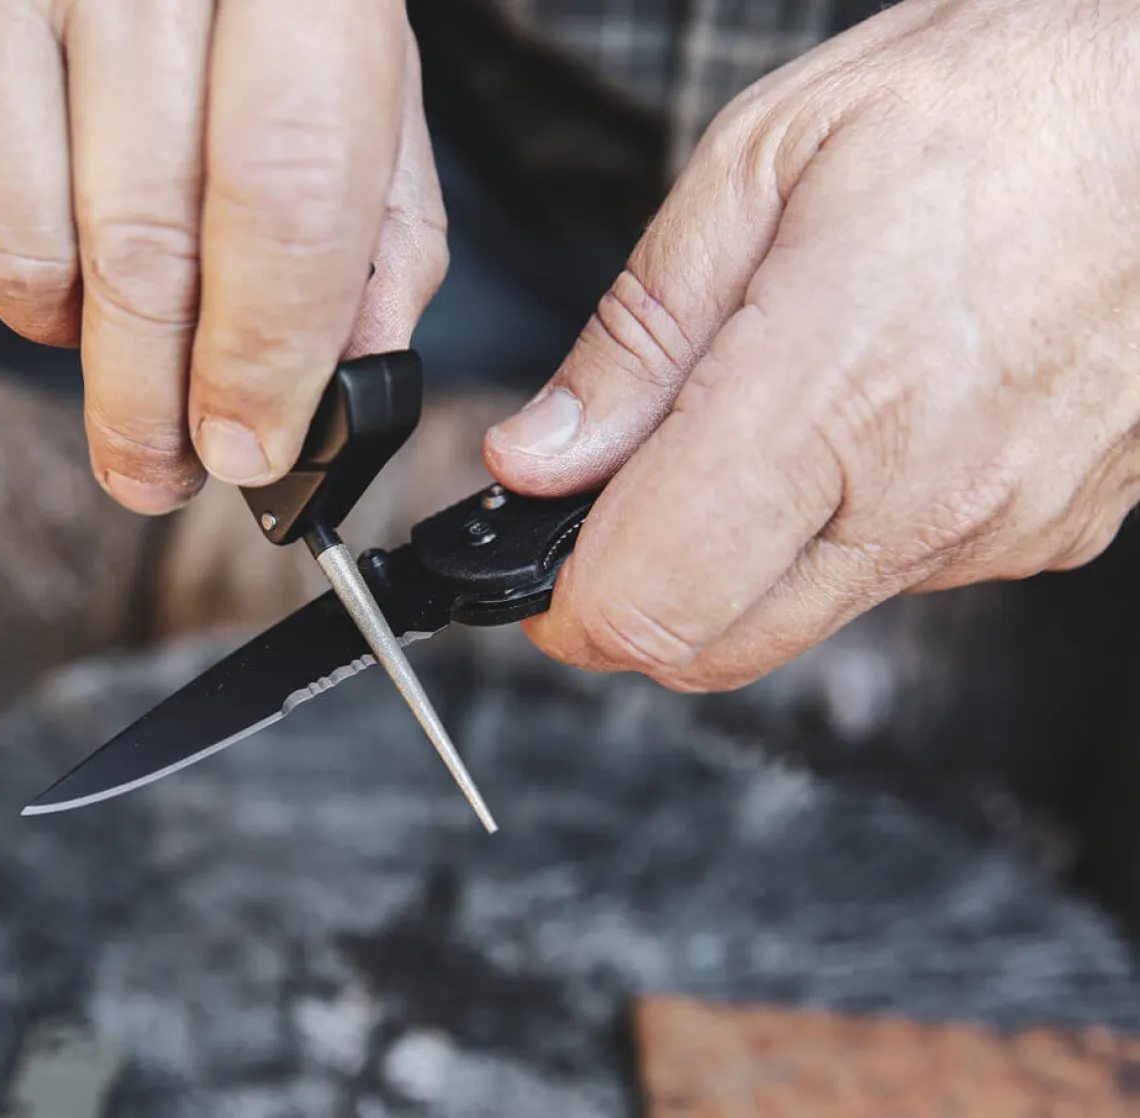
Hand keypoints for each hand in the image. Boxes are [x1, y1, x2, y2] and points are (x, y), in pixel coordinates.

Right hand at [0, 0, 446, 512]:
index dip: (265, 354)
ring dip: (57, 322)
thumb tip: (350, 371)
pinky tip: (16, 202)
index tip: (249, 452)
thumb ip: (373, 207)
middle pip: (140, 244)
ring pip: (11, 237)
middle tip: (153, 469)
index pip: (284, 193)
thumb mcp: (345, 48)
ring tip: (91, 309)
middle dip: (149, 401)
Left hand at [484, 0, 1139, 691]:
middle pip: (713, 646)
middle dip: (633, 599)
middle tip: (612, 507)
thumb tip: (540, 456)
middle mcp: (922, 492)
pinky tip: (855, 429)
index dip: (565, 603)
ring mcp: (995, 526)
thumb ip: (636, 337)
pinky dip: (834, 534)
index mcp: (832, 393)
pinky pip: (893, 579)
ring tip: (752, 427)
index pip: (652, 598)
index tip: (536, 562)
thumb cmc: (991, 101)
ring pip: (799, 619)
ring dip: (734, 563)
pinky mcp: (1045, 533)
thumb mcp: (760, 166)